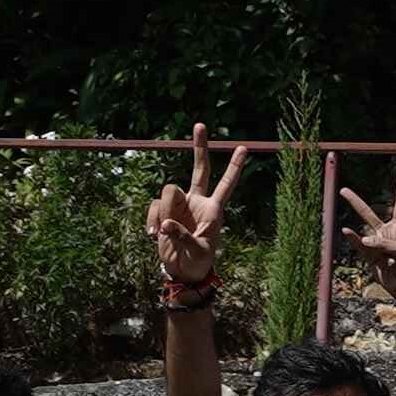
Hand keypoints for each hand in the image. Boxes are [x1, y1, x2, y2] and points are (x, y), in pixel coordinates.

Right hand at [148, 120, 249, 284]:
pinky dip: (151, 220)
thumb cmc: (198, 263)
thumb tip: (165, 224)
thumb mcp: (197, 252)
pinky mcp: (162, 212)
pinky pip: (153, 206)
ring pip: (167, 191)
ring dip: (163, 210)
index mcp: (213, 209)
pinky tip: (153, 236)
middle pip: (199, 170)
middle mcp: (197, 202)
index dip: (234, 167)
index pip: (226, 184)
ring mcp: (179, 206)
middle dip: (199, 148)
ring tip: (164, 233)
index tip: (244, 148)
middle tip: (201, 124)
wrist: (182, 271)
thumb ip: (183, 237)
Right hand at [339, 170, 395, 305]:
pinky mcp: (370, 257)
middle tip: (344, 190)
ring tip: (364, 240)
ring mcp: (376, 245)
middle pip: (369, 214)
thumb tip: (364, 241)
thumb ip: (385, 243)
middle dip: (356, 202)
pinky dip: (354, 240)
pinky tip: (346, 231)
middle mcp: (387, 233)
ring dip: (357, 229)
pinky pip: (360, 247)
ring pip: (362, 232)